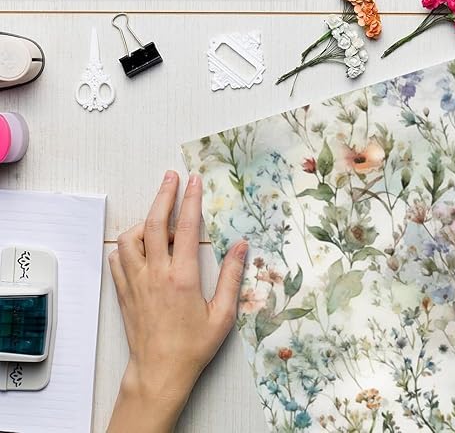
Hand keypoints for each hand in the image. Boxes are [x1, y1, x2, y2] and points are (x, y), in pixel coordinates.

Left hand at [107, 171, 247, 432]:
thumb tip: (242, 246)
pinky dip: (127, 245)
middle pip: (154, 223)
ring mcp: (136, 282)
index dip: (191, 200)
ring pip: (130, 238)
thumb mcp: (223, 314)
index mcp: (182, 277)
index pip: (187, 228)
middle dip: (163, 195)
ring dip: (144, 221)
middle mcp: (156, 274)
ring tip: (159, 219)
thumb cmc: (193, 346)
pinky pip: (118, 259)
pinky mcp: (124, 291)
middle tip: (171, 177)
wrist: (159, 372)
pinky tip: (141, 246)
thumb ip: (232, 277)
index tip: (194, 181)